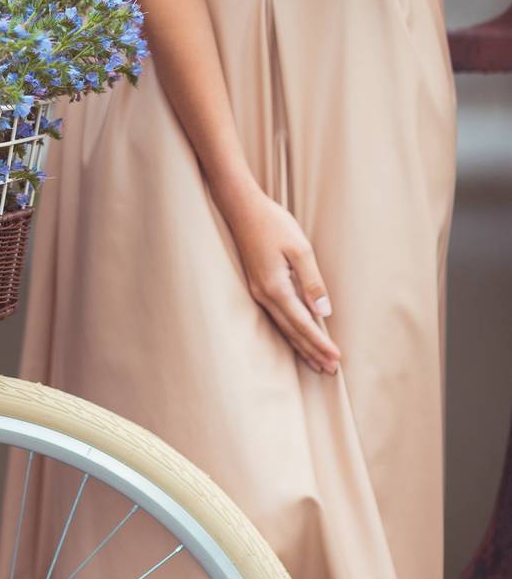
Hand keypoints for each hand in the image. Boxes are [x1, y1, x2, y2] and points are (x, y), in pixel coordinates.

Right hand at [218, 189, 342, 374]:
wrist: (242, 208)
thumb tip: (323, 310)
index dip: (320, 343)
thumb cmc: (273, 224)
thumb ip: (312, 280)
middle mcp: (265, 295)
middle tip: (330, 370)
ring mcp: (259, 292)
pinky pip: (277, 317)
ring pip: (283, 327)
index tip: (335, 359)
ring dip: (301, 345)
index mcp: (276, 287)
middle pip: (292, 331)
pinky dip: (290, 332)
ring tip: (316, 362)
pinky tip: (296, 336)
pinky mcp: (258, 286)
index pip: (303, 324)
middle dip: (312, 351)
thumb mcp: (299, 248)